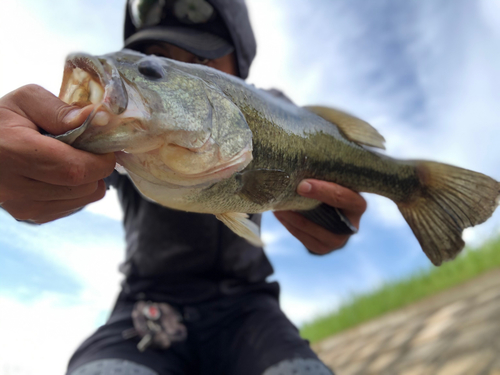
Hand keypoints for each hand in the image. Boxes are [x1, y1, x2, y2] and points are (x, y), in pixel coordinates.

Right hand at [0, 84, 115, 222]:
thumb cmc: (3, 121)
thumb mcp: (26, 101)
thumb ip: (61, 111)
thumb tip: (97, 119)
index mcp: (14, 154)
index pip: (76, 170)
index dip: (100, 159)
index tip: (102, 145)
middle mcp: (16, 189)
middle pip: (86, 186)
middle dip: (96, 166)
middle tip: (84, 148)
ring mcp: (24, 207)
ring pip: (85, 198)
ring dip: (88, 178)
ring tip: (66, 159)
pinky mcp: (32, 217)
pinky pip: (75, 205)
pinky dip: (76, 189)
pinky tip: (57, 173)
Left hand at [273, 179, 366, 254]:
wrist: (331, 214)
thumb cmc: (331, 190)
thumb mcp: (335, 181)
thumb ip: (326, 174)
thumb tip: (302, 157)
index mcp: (357, 204)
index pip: (343, 197)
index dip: (323, 191)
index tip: (302, 185)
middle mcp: (352, 225)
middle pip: (328, 218)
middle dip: (304, 207)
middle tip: (283, 196)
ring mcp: (338, 240)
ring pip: (312, 230)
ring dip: (292, 217)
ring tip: (276, 205)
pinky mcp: (322, 248)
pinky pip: (303, 237)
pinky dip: (290, 225)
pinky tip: (279, 214)